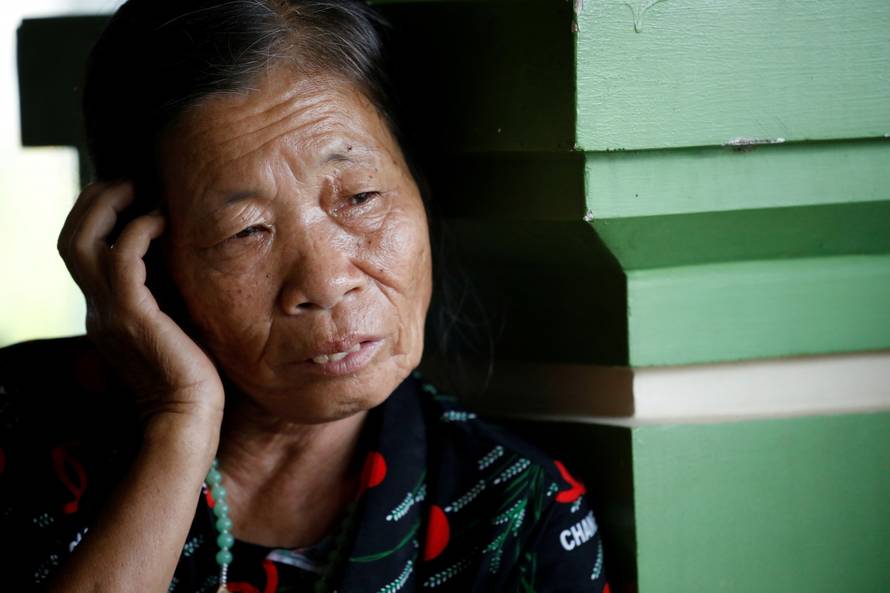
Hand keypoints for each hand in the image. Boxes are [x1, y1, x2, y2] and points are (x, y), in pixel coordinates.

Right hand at [58, 181, 224, 439]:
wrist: (189, 417)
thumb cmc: (193, 374)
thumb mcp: (173, 326)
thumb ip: (167, 296)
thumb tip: (185, 261)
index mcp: (105, 311)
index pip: (81, 252)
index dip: (97, 216)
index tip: (130, 194)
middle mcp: (98, 309)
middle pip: (70, 239)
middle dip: (94, 201)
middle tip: (129, 181)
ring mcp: (110, 312)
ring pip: (81, 242)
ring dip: (109, 206)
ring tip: (141, 190)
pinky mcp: (133, 316)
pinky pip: (122, 257)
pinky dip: (139, 230)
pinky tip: (164, 221)